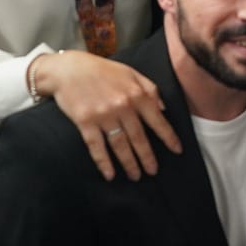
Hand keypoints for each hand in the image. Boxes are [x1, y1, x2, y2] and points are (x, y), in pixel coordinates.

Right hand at [35, 50, 183, 181]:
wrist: (68, 69)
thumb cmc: (102, 70)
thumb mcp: (131, 73)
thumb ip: (150, 89)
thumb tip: (164, 108)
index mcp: (136, 94)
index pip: (157, 120)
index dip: (169, 137)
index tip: (177, 150)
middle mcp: (123, 106)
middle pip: (139, 137)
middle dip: (147, 157)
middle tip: (153, 172)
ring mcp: (103, 115)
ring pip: (120, 145)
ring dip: (129, 163)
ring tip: (135, 175)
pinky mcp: (85, 122)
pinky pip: (97, 147)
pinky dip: (103, 162)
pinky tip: (110, 174)